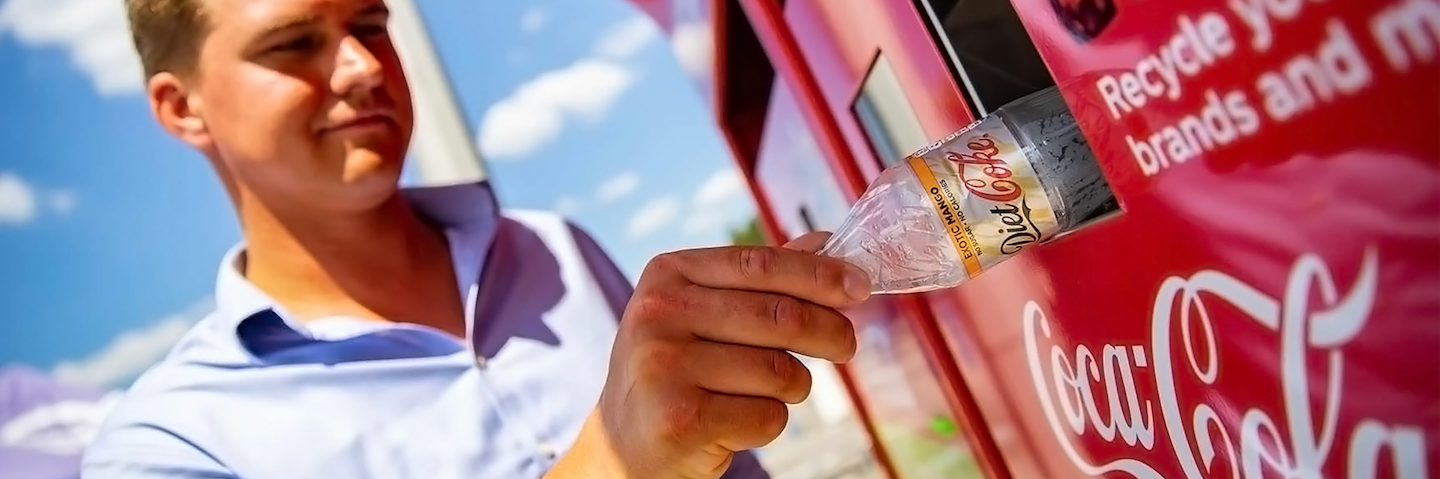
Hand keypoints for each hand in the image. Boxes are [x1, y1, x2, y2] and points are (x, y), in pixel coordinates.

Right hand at [554, 232, 871, 478]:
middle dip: (829, 331)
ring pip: (779, 370)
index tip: (860, 286)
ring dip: (792, 386)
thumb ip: (759, 278)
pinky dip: (769, 422)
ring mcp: (664, 367)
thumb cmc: (677, 369)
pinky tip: (738, 422)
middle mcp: (658, 314)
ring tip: (766, 392)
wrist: (624, 443)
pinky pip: (766, 416)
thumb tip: (825, 242)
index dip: (820, 275)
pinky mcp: (680, 421)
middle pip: (779, 316)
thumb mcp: (702, 312)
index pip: (761, 264)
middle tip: (845, 345)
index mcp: (667, 274)